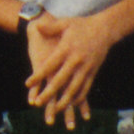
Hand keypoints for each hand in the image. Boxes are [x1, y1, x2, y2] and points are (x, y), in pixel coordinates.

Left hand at [23, 13, 109, 130]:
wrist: (105, 29)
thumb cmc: (82, 25)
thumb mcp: (65, 23)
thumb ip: (50, 27)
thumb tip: (36, 27)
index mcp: (66, 49)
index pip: (49, 65)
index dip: (38, 75)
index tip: (28, 83)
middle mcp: (76, 60)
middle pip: (60, 80)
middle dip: (49, 93)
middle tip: (38, 103)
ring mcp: (86, 68)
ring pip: (74, 88)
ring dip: (65, 101)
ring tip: (55, 110)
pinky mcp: (93, 72)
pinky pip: (86, 88)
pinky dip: (79, 98)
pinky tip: (72, 105)